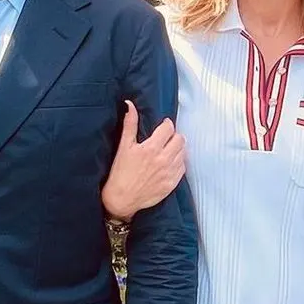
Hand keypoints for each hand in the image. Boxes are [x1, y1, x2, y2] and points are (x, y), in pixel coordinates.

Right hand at [101, 100, 185, 220]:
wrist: (122, 199)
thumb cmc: (120, 172)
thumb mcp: (124, 146)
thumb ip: (129, 124)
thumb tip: (130, 104)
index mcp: (151, 148)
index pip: (169, 128)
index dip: (166, 125)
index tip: (163, 127)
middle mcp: (163, 160)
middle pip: (180, 140)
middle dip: (174, 136)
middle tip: (166, 139)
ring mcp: (169, 173)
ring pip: (183, 153)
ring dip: (177, 149)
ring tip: (167, 151)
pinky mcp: (172, 184)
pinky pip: (183, 168)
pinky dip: (178, 163)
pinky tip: (169, 163)